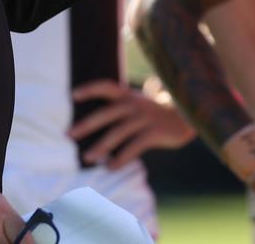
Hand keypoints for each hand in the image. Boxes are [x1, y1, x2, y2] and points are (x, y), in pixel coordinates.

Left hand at [67, 79, 194, 168]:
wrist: (186, 117)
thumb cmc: (153, 112)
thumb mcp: (137, 102)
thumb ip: (119, 106)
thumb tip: (92, 120)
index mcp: (128, 95)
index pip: (106, 86)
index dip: (90, 89)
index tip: (73, 95)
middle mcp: (134, 105)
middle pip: (106, 114)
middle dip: (86, 125)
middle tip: (68, 134)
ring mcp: (144, 119)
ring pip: (118, 133)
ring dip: (101, 146)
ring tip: (87, 157)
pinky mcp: (154, 133)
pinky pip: (133, 147)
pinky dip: (120, 158)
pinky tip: (111, 167)